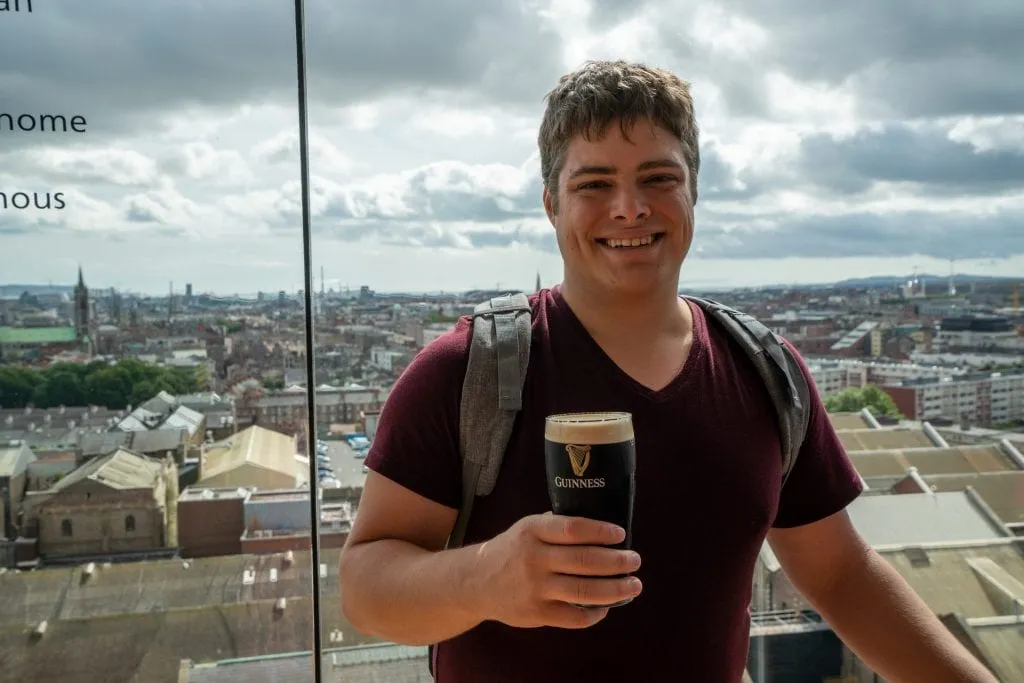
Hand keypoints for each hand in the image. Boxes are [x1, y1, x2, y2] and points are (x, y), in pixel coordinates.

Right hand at [472, 513, 642, 629]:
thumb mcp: (527, 528)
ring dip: (616, 588)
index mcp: (532, 531)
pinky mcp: (537, 613)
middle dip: (617, 561)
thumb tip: (599, 525)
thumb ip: (556, 525)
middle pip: (585, 561)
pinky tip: (606, 606)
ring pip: (584, 591)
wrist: (475, 582)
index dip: (600, 531)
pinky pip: (575, 617)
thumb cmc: (511, 551)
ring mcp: (535, 588)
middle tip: (635, 560)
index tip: (621, 534)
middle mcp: (534, 558)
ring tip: (633, 584)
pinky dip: (596, 613)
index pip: (572, 529)